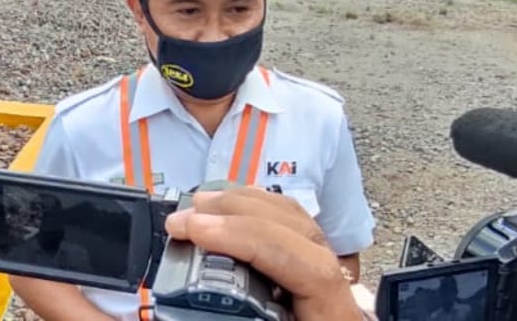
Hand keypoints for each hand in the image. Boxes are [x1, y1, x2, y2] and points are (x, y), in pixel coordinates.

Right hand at [164, 185, 362, 320]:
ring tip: (199, 205)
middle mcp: (340, 300)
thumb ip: (228, 315)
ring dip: (246, 206)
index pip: (307, 269)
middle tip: (184, 219)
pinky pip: (292, 232)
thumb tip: (176, 311)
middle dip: (240, 217)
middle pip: (302, 234)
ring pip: (300, 225)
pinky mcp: (311, 283)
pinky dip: (258, 213)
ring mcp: (330, 286)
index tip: (196, 234)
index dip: (251, 242)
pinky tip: (228, 211)